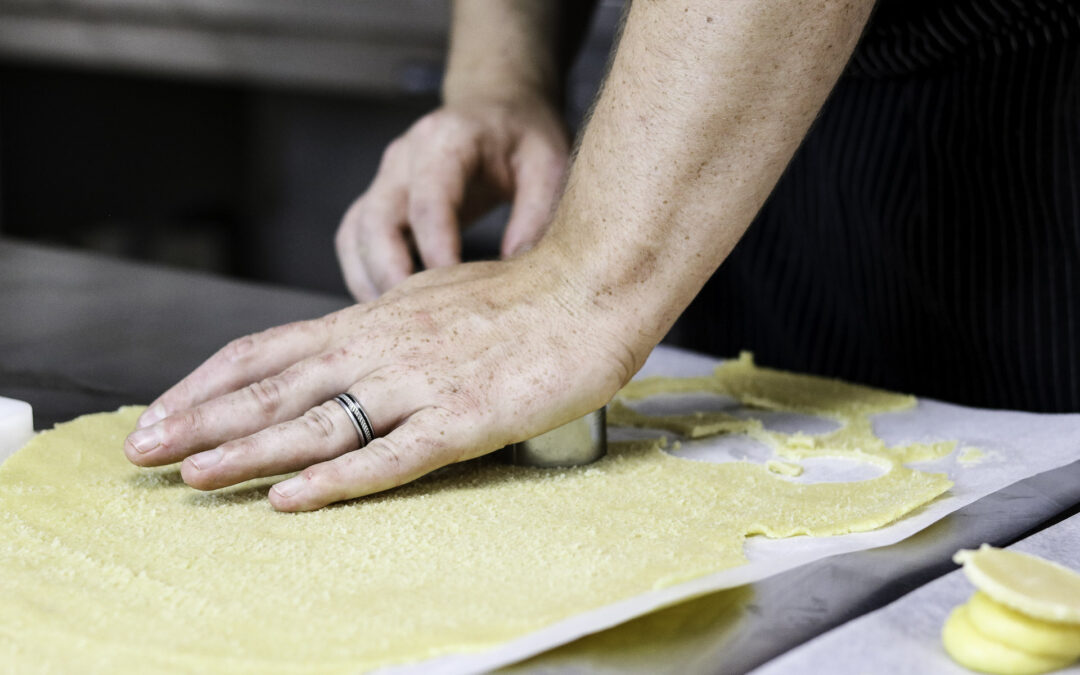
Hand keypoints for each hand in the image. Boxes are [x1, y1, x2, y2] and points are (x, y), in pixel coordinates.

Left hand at [122, 254, 634, 511]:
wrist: (592, 282)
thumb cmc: (521, 295)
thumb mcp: (432, 300)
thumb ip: (384, 329)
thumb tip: (343, 351)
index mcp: (372, 321)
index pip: (268, 350)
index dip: (208, 382)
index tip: (162, 409)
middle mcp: (381, 347)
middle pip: (275, 387)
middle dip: (202, 419)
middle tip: (143, 450)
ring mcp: (421, 383)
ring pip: (319, 420)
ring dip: (249, 450)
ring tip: (192, 475)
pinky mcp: (465, 419)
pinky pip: (391, 455)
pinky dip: (337, 479)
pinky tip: (293, 499)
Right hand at [336, 97, 568, 301]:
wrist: (497, 108)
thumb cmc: (524, 136)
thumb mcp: (549, 163)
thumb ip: (537, 211)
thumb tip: (516, 265)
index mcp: (447, 139)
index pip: (430, 199)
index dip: (436, 248)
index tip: (454, 291)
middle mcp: (404, 156)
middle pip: (377, 219)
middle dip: (393, 273)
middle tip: (420, 318)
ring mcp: (385, 177)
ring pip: (356, 233)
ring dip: (371, 279)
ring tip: (401, 322)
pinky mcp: (379, 199)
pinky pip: (354, 240)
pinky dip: (363, 274)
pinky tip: (390, 307)